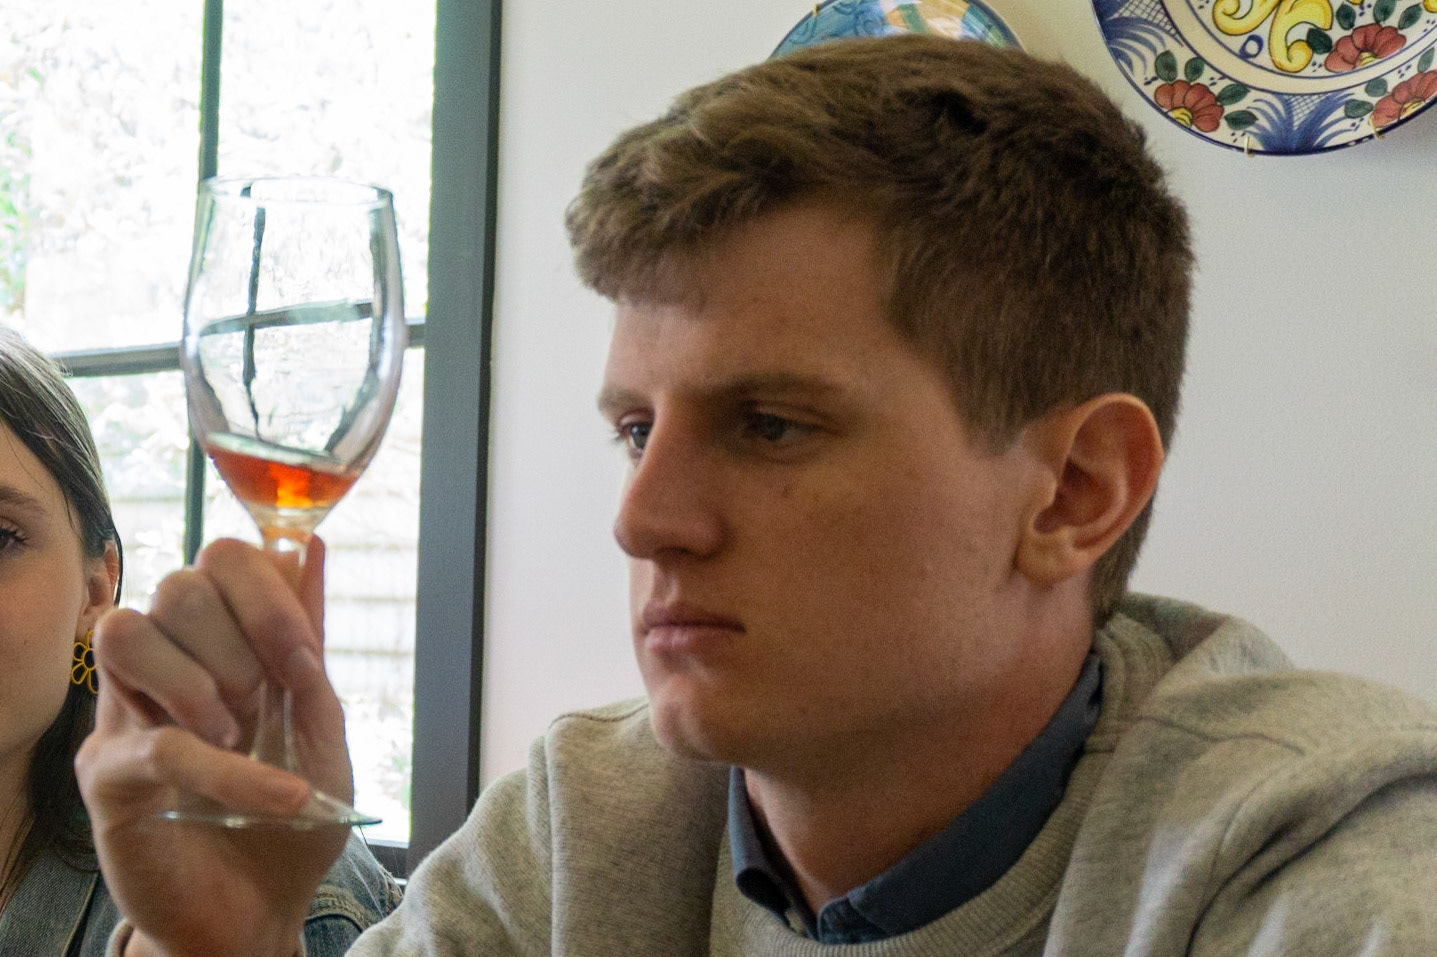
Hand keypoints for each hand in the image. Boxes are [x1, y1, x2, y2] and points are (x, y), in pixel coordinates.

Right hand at [76, 538, 351, 956]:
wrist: (261, 911)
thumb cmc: (289, 819)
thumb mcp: (323, 728)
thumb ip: (309, 644)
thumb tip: (314, 547)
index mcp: (220, 644)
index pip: (222, 557)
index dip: (269, 592)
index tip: (303, 658)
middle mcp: (166, 665)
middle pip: (180, 583)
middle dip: (244, 637)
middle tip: (267, 703)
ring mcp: (128, 714)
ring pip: (131, 631)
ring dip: (205, 680)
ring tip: (240, 736)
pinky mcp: (110, 775)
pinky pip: (157, 741)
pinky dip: (231, 766)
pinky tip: (281, 793)